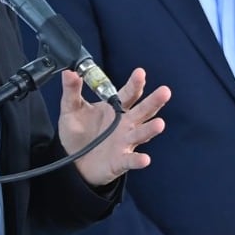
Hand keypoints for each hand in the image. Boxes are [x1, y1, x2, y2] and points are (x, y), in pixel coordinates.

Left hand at [60, 68, 171, 187]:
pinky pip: (131, 160)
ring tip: (159, 124)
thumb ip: (72, 91)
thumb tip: (69, 72)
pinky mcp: (121, 161)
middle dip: (154, 101)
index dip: (135, 83)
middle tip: (164, 92)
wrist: (72, 162)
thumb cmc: (77, 134)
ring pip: (141, 133)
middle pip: (143, 110)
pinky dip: (138, 160)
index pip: (129, 93)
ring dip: (150, 129)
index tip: (140, 73)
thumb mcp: (71, 110)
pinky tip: (144, 159)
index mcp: (115, 109)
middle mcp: (125, 124)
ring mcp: (125, 142)